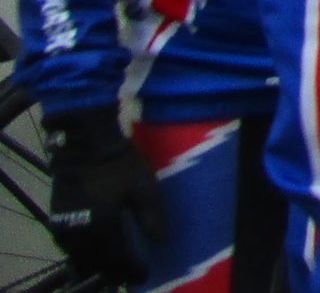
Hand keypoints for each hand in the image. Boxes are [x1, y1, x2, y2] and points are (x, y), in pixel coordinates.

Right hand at [45, 105, 163, 286]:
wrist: (84, 144)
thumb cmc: (119, 163)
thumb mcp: (144, 188)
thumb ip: (152, 217)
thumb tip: (162, 242)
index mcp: (102, 227)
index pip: (117, 260)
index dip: (131, 271)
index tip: (143, 276)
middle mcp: (80, 233)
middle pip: (97, 264)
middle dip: (114, 271)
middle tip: (129, 275)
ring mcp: (65, 227)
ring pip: (80, 258)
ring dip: (97, 265)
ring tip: (114, 267)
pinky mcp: (57, 219)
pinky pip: (69, 248)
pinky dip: (82, 255)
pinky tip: (94, 252)